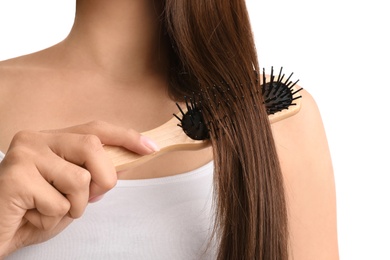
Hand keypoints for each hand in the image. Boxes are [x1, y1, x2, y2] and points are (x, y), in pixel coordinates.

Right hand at [0, 121, 157, 257]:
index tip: (150, 147)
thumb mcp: (69, 192)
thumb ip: (91, 177)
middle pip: (93, 147)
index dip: (126, 137)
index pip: (96, 129)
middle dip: (103, 178)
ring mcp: (25, 154)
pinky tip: (32, 216)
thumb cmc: (31, 212)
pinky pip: (59, 203)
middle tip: (85, 198)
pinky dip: (53, 219)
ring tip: (48, 210)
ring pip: (80, 180)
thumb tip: (120, 169)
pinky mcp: (16, 176)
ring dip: (74, 206)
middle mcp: (37, 139)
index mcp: (52, 140)